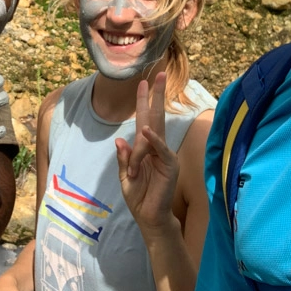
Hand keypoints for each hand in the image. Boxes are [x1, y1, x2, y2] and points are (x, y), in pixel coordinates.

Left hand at [115, 73, 178, 231]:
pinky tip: (147, 130)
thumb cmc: (139, 196)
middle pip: (156, 116)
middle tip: (159, 74)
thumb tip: (120, 140)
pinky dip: (153, 140)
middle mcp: (156, 146)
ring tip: (152, 90)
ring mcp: (165, 154)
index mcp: (145, 147)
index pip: (144, 119)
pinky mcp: (169, 165)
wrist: (149, 216)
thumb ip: (124, 159)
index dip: (143, 101)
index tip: (144, 83)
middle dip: (156, 95)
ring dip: (152, 112)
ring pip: (155, 130)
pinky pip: (160, 149)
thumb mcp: (125, 176)